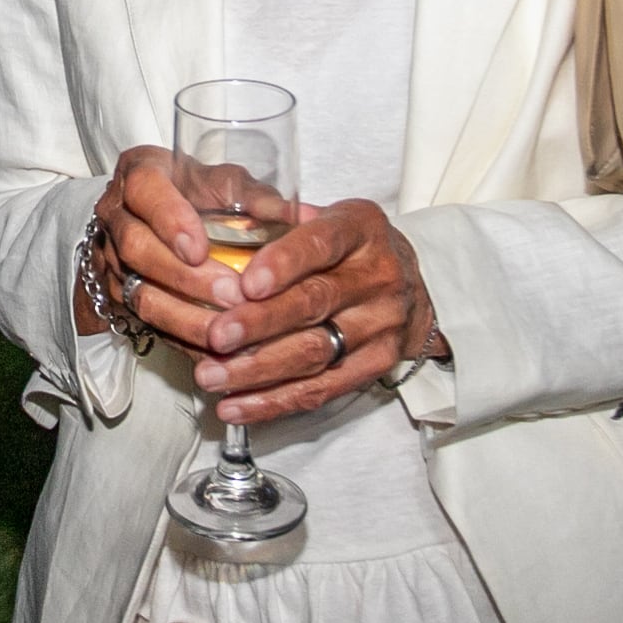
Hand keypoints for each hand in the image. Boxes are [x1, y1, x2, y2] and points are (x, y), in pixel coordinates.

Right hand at [73, 144, 257, 354]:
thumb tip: (306, 217)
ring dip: (183, 317)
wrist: (154, 219)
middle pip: (138, 249)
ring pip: (139, 294)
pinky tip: (216, 353)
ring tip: (227, 331)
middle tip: (231, 294)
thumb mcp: (224, 182)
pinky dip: (182, 341)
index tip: (200, 248)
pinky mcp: (119, 297)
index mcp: (140, 173)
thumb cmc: (196, 193)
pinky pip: (147, 325)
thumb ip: (257, 197)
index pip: (145, 192)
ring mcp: (112, 260)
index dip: (170, 221)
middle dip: (185, 277)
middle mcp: (117, 216)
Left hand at [188, 200, 450, 425]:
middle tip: (215, 336)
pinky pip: (322, 389)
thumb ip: (275, 220)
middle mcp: (378, 276)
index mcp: (360, 229)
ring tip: (212, 376)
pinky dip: (274, 401)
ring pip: (315, 352)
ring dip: (258, 369)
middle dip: (260, 323)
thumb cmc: (348, 248)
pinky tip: (235, 406)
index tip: (246, 283)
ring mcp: (381, 324)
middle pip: (315, 302)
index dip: (283, 263)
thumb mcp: (323, 216)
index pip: (322, 243)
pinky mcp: (377, 365)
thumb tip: (210, 230)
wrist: (412, 286)